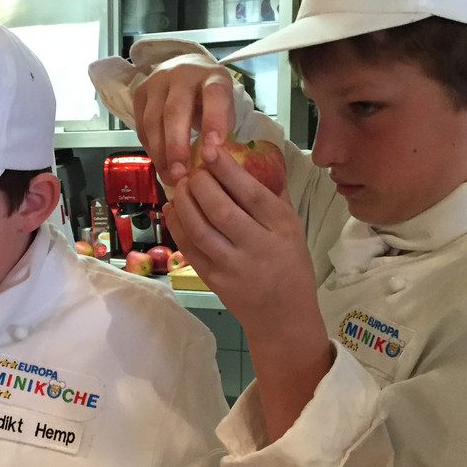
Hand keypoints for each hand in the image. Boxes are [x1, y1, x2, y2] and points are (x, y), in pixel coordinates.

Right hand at [132, 53, 236, 188]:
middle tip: (180, 174)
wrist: (186, 71)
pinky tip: (160, 163)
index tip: (212, 149)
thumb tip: (209, 160)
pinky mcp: (140, 92)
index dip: (213, 121)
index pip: (214, 95)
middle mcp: (183, 74)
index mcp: (213, 76)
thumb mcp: (226, 107)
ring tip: (169, 176)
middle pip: (175, 111)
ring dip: (160, 152)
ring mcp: (157, 81)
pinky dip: (150, 148)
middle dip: (176, 146)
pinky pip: (141, 126)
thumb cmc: (210, 99)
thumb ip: (222, 129)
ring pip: (153, 120)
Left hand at [165, 144, 313, 335]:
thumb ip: (274, 196)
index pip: (251, 193)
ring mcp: (233, 266)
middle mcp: (257, 246)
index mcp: (281, 228)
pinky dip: (177, 225)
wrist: (283, 318)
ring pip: (200, 229)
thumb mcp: (293, 228)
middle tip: (191, 170)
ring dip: (184, 203)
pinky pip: (190, 249)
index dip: (227, 169)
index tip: (210, 148)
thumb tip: (255, 158)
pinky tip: (172, 209)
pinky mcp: (214, 280)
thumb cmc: (290, 267)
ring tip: (179, 186)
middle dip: (200, 183)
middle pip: (220, 209)